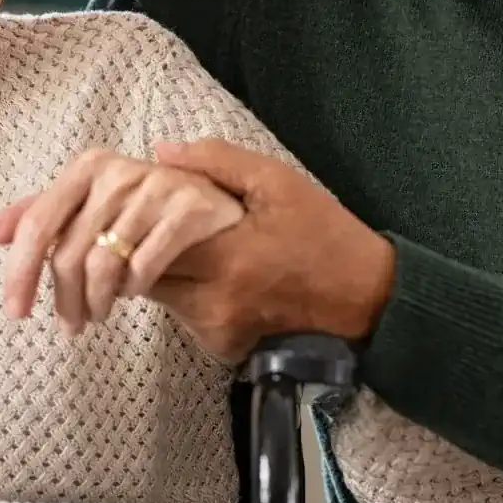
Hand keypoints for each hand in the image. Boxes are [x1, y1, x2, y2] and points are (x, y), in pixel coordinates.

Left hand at [0, 148, 244, 333]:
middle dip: (64, 300)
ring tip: (98, 315)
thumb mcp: (93, 207)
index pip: (38, 224)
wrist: (221, 204)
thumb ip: (46, 216)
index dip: (20, 271)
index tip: (15, 312)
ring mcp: (156, 187)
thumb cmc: (147, 211)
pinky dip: (133, 289)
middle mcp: (119, 170)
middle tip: (71, 326)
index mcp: (89, 166)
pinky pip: (144, 267)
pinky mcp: (189, 208)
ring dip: (96, 302)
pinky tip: (133, 294)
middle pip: (68, 254)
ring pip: (103, 266)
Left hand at [145, 139, 396, 361]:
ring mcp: (216, 332)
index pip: (144, 245)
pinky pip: (184, 318)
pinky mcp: (223, 350)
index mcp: (225, 257)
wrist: (369, 302)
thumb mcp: (279, 183)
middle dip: (137, 250)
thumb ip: (217, 162)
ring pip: (161, 299)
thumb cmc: (325, 236)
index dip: (133, 223)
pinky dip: (185, 296)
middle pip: (142, 277)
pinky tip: (207, 274)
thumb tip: (160, 152)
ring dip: (159, 272)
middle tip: (149, 224)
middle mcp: (213, 302)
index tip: (137, 204)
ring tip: (183, 245)